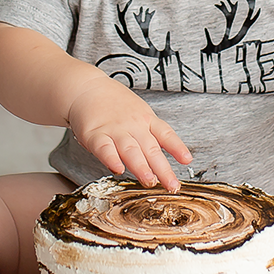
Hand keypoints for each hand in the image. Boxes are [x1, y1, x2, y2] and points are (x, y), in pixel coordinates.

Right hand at [65, 74, 192, 189]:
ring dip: (141, 167)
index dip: (177, 147)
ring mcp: (115, 130)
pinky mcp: (94, 134)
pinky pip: (104, 148)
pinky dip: (111, 159)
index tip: (187, 160)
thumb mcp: (139, 113)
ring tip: (149, 181)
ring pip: (130, 150)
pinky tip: (118, 168)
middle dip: (162, 169)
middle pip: (151, 149)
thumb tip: (166, 158)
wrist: (86, 87)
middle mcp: (133, 126)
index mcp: (146, 120)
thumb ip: (151, 134)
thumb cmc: (114, 105)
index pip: (166, 134)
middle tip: (171, 185)